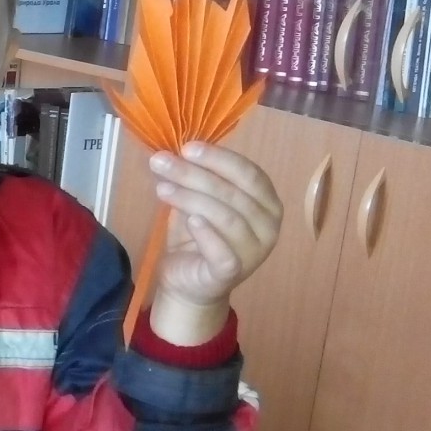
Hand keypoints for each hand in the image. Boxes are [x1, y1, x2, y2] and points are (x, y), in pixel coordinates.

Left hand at [147, 142, 281, 345]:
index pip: (249, 173)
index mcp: (266, 202)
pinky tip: (190, 220)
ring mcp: (255, 251)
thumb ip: (193, 179)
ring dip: (191, 198)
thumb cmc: (197, 237)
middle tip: (162, 162)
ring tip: (162, 188)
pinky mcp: (233, 272)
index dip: (219, 158)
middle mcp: (268, 226)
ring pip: (226, 217)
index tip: (186, 147)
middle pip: (233, 193)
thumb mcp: (196, 201)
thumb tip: (172, 150)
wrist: (188, 283)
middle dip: (195, 174)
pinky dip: (207, 234)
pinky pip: (223, 252)